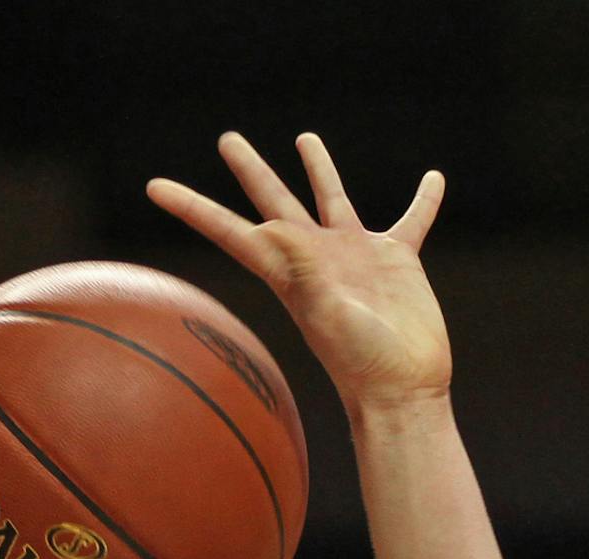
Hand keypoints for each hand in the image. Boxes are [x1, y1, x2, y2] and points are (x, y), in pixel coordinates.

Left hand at [149, 131, 449, 408]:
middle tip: (227, 140)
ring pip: (332, 199)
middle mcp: (317, 258)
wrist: (404, 391)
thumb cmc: (363, 364)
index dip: (192, 208)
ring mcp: (356, 257)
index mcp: (290, 272)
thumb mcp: (327, 315)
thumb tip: (274, 229)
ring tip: (304, 138)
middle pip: (275, 204)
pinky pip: (410, 221)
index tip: (155, 187)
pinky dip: (422, 201)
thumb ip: (304, 271)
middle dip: (250, 171)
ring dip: (320, 169)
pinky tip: (433, 178)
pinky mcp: (397, 262)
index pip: (230, 232)